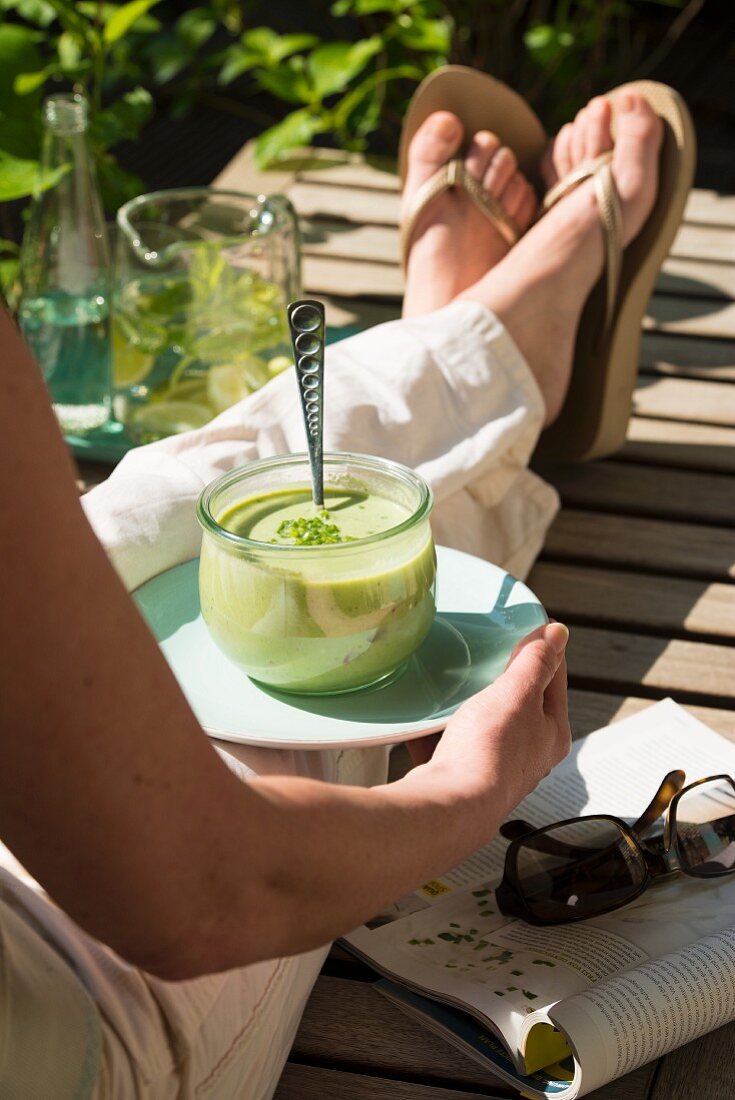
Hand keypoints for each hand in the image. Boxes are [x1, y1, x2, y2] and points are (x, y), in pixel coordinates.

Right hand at [421, 622, 570, 832]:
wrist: (450, 805)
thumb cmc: (490, 753)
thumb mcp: (518, 694)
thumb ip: (536, 662)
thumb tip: (558, 635)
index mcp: (552, 733)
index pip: (555, 678)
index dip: (543, 648)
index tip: (529, 625)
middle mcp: (528, 754)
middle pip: (519, 703)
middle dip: (502, 678)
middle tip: (488, 650)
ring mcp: (493, 767)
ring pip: (483, 723)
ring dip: (469, 704)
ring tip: (454, 682)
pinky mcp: (461, 776)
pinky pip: (450, 744)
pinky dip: (439, 730)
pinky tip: (426, 717)